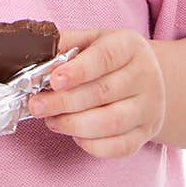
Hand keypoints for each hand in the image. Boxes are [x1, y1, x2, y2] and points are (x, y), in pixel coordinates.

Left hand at [27, 28, 164, 157]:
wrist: (150, 76)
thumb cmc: (112, 57)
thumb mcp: (93, 39)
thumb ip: (67, 44)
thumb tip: (36, 53)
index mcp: (130, 46)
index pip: (105, 57)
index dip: (78, 70)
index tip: (54, 80)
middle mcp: (146, 75)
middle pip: (103, 92)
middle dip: (64, 102)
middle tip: (37, 106)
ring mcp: (150, 107)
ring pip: (110, 123)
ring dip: (74, 125)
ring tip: (51, 120)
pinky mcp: (147, 132)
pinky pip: (119, 147)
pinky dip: (92, 145)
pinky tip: (74, 134)